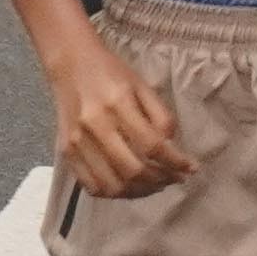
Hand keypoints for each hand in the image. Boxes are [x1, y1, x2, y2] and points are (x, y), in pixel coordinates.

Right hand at [48, 36, 197, 197]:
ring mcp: (77, 142)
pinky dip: (114, 193)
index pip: (152, 145)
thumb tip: (172, 149)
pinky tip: (129, 186)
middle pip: (133, 170)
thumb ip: (161, 116)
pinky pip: (91, 186)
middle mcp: (95, 126)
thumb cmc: (111, 72)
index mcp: (118, 103)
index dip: (176, 162)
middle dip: (161, 180)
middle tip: (174, 178)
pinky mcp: (66, 152)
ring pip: (112, 185)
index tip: (190, 168)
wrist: (70, 62)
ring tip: (154, 184)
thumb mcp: (142, 85)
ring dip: (139, 192)